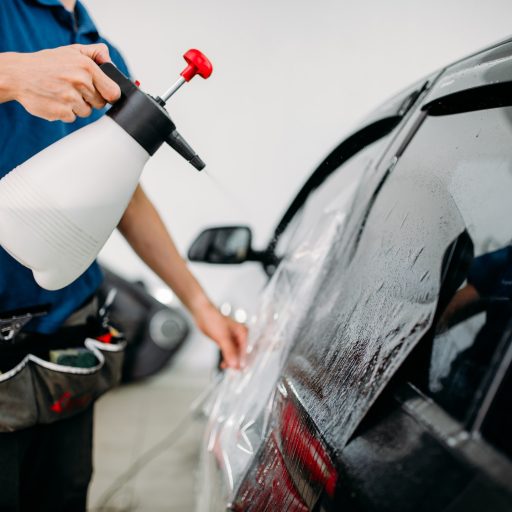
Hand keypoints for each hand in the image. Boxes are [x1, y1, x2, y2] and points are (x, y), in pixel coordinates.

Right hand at [1, 44, 120, 121]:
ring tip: (62, 93)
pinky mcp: (61, 112)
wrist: (18, 74)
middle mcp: (80, 81)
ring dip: (77, 106)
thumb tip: (112, 63)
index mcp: (86, 66)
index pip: (113, 92)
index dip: (109, 95)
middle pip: (100, 103)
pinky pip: (73, 118)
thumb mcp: (72, 50)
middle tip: (74, 89)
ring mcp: (70, 98)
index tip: (104, 94)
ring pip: (87, 112)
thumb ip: (96, 53)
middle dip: (90, 98)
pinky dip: (65, 112)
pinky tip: (55, 100)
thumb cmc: (47, 64)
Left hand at [193, 301, 247, 369]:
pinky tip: (223, 363)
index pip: (246, 351)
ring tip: (224, 367)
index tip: (239, 371)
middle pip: (241, 353)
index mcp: (243, 333)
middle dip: (237, 362)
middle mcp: (240, 336)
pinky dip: (227, 358)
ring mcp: (233, 338)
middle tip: (231, 372)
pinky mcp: (226, 340)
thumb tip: (234, 364)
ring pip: (235, 354)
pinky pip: (229, 352)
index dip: (242, 361)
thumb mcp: (222, 337)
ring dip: (231, 361)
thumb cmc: (213, 320)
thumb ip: (229, 351)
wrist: (202, 313)